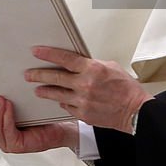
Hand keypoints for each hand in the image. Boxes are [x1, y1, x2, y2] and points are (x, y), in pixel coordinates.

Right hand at [0, 96, 77, 153]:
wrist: (60, 125)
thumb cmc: (38, 115)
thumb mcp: (15, 105)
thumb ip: (1, 100)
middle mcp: (0, 139)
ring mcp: (9, 144)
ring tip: (0, 100)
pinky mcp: (20, 145)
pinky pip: (8, 132)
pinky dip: (6, 118)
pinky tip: (9, 107)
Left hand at [26, 46, 153, 132]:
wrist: (136, 111)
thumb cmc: (126, 88)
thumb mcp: (110, 66)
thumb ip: (91, 64)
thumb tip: (78, 63)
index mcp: (92, 69)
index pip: (64, 58)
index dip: (48, 54)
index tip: (36, 51)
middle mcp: (85, 84)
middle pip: (55, 77)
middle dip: (39, 75)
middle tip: (29, 74)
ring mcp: (83, 101)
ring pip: (57, 94)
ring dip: (45, 91)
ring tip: (37, 90)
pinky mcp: (83, 114)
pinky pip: (67, 106)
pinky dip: (62, 102)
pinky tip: (58, 101)